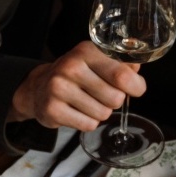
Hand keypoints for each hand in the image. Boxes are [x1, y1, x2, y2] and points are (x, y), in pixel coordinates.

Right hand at [7, 41, 146, 128]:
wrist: (38, 86)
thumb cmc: (75, 74)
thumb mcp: (96, 60)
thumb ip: (121, 63)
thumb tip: (137, 70)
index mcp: (86, 51)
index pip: (122, 75)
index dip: (135, 86)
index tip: (134, 88)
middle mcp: (71, 67)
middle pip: (116, 98)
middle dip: (114, 101)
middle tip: (101, 94)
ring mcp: (59, 88)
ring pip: (103, 114)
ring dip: (100, 112)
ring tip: (87, 102)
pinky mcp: (53, 109)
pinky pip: (88, 125)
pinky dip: (87, 122)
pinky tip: (77, 111)